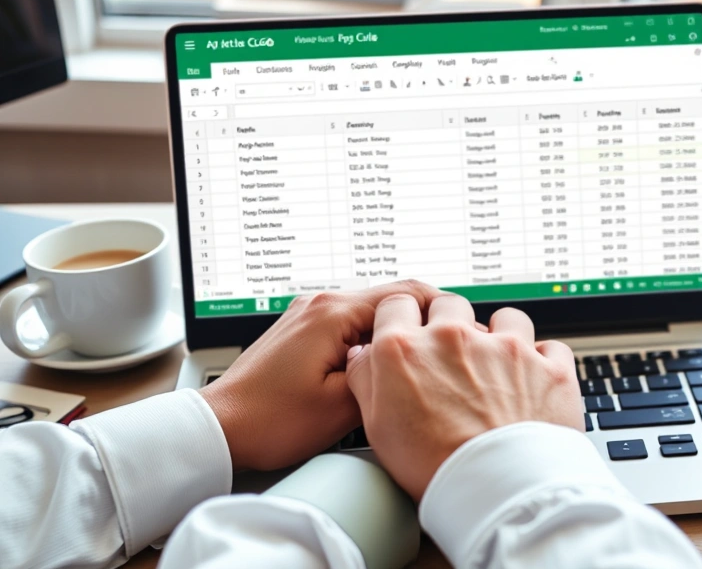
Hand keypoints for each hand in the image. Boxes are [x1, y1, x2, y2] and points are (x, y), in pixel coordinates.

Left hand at [200, 281, 440, 470]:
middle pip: (390, 297)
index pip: (406, 291)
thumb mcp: (344, 407)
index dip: (441, 310)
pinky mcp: (302, 329)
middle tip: (446, 351)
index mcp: (333, 313)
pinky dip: (371, 339)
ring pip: (371, 311)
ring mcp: (309, 313)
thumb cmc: (270, 420)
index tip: (461, 330)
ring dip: (395, 332)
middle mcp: (320, 303)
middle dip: (420, 322)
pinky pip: (349, 323)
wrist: (221, 428)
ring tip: (416, 362)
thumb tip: (418, 362)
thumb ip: (388, 374)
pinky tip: (381, 367)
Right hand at [346, 293, 581, 500]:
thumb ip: (366, 380)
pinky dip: (543, 362)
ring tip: (498, 366)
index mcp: (408, 350)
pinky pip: (550, 347)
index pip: (397, 305)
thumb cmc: (436, 469)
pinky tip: (534, 381)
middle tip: (451, 356)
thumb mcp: (377, 428)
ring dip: (500, 335)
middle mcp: (456, 340)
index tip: (408, 331)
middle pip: (449, 304)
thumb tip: (363, 356)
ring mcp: (507, 349)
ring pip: (505, 317)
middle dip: (449, 323)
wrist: (499, 493)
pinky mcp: (549, 367)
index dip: (402, 318)